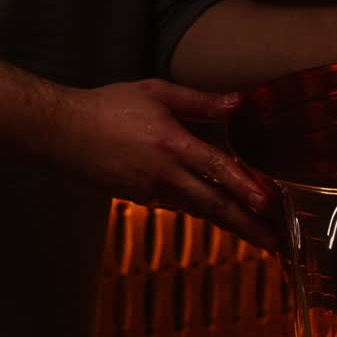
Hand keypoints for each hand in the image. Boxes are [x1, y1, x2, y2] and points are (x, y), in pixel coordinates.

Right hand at [57, 79, 278, 250]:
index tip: (268, 204)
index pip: (216, 169)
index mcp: (170, 144)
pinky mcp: (141, 200)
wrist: (59, 132)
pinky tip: (226, 219)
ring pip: (200, 211)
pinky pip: (181, 207)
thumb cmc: (108, 107)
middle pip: (214, 205)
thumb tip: (240, 101)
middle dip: (248, 226)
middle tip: (276, 243)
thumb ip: (201, 100)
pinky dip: (206, 214)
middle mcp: (163, 174)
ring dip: (232, 225)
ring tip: (260, 238)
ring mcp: (151, 191)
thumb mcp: (156, 92)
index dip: (245, 187)